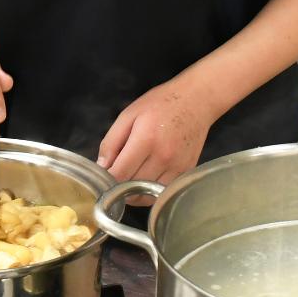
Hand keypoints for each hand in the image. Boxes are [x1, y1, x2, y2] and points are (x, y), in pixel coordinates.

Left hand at [98, 78, 218, 185]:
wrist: (196, 101)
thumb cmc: (160, 104)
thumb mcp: (128, 115)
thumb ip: (111, 141)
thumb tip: (102, 166)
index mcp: (146, 140)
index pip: (120, 175)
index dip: (106, 180)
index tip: (101, 177)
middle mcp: (163, 157)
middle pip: (132, 187)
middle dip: (117, 185)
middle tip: (114, 175)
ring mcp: (177, 167)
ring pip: (146, 195)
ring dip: (132, 192)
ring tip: (128, 178)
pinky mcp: (185, 172)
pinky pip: (161, 193)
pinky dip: (148, 192)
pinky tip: (144, 179)